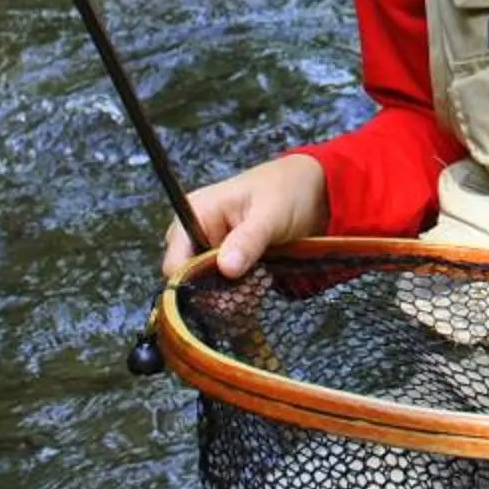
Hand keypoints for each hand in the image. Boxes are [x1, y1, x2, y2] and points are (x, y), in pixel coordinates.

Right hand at [159, 154, 329, 281]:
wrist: (313, 190)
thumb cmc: (288, 191)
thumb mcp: (270, 215)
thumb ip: (248, 240)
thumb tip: (226, 268)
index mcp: (197, 212)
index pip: (175, 261)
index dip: (192, 283)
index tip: (221, 297)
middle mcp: (197, 232)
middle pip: (188, 277)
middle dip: (214, 294)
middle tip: (244, 298)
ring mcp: (212, 248)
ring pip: (207, 286)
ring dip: (228, 297)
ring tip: (254, 295)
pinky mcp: (228, 261)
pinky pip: (224, 286)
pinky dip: (238, 293)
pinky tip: (255, 294)